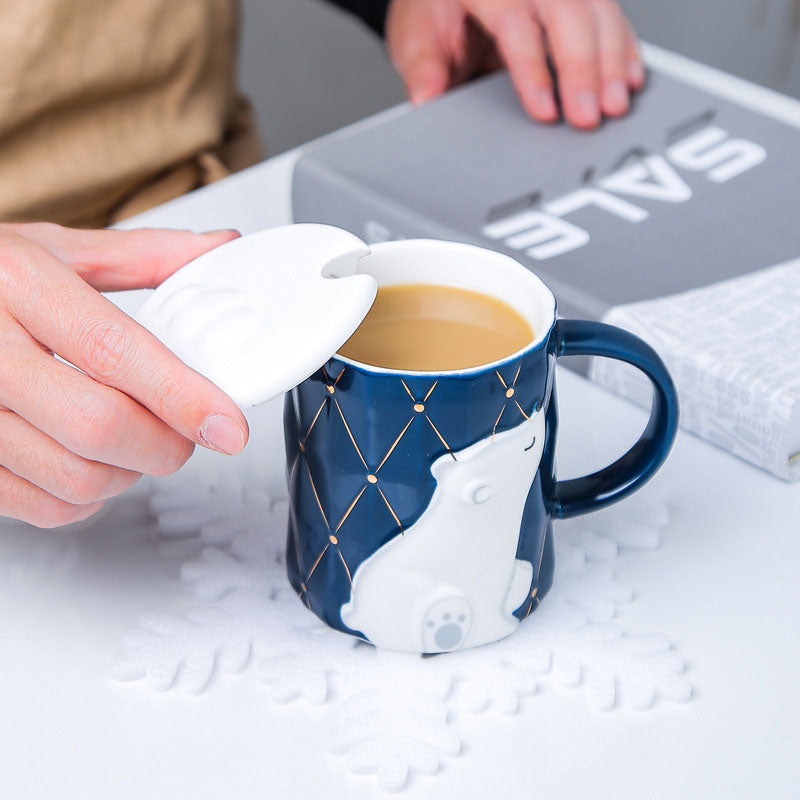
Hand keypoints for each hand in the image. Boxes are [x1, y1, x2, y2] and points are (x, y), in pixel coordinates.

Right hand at [0, 223, 248, 527]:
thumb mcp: (53, 248)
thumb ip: (142, 256)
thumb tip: (215, 250)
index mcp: (17, 285)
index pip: (114, 353)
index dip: (181, 397)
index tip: (227, 424)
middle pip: (99, 427)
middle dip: (165, 444)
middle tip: (186, 432)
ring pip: (74, 478)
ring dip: (129, 473)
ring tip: (136, 442)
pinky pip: (41, 506)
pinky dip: (86, 497)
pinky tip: (90, 461)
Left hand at [386, 0, 644, 127]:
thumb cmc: (434, 15)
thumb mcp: (416, 40)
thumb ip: (424, 70)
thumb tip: (427, 99)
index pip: (515, 22)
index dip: (532, 69)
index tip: (545, 111)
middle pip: (567, 12)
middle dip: (583, 68)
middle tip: (589, 116)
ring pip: (598, 10)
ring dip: (612, 60)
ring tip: (616, 104)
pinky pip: (610, 16)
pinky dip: (624, 49)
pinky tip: (631, 79)